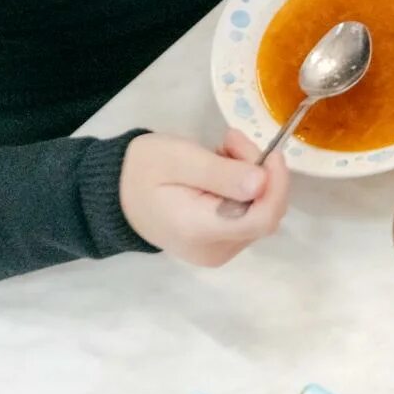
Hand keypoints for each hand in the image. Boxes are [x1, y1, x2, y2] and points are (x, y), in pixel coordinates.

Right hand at [119, 129, 290, 266]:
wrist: (115, 195)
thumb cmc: (143, 171)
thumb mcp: (178, 159)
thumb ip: (220, 173)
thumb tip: (261, 183)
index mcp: (200, 231)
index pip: (263, 218)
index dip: (277, 184)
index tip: (269, 152)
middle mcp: (214, 250)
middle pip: (265, 212)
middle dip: (260, 173)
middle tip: (230, 142)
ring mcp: (218, 251)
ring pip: (260, 211)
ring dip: (252, 177)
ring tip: (221, 151)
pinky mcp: (220, 244)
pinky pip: (248, 215)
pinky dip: (245, 189)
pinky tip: (222, 170)